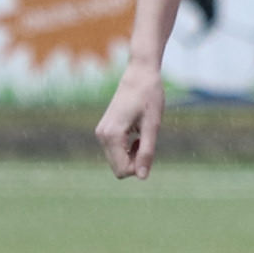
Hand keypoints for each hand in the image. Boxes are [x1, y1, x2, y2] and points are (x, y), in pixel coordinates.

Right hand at [95, 61, 163, 178]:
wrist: (140, 74)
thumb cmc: (149, 97)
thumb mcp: (152, 125)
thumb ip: (146, 152)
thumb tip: (142, 177)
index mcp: (112, 135)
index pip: (122, 171)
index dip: (139, 167)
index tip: (149, 148)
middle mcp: (102, 135)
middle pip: (118, 168)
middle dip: (135, 162)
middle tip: (146, 140)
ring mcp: (101, 132)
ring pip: (117, 161)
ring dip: (132, 154)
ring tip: (142, 135)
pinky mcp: (104, 130)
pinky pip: (115, 151)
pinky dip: (127, 148)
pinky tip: (136, 133)